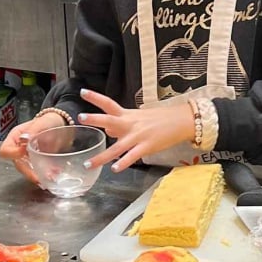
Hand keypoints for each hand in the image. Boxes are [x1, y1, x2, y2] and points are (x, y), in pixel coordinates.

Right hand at [0, 111, 67, 185]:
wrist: (60, 124)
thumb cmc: (48, 121)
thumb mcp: (41, 123)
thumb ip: (32, 131)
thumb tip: (23, 139)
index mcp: (15, 138)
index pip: (5, 150)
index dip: (12, 154)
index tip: (24, 153)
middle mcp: (19, 149)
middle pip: (18, 164)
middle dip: (28, 172)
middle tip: (38, 178)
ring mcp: (28, 158)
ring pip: (28, 170)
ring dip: (37, 176)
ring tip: (50, 178)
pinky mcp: (38, 163)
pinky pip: (39, 171)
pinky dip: (46, 175)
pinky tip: (54, 174)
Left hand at [77, 89, 194, 171]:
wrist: (181, 121)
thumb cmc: (159, 120)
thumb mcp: (138, 118)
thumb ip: (121, 124)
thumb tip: (106, 129)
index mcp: (127, 115)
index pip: (108, 103)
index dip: (95, 97)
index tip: (82, 92)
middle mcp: (130, 124)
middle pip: (110, 119)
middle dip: (95, 119)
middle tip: (80, 117)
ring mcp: (138, 136)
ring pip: (117, 147)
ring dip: (102, 157)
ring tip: (88, 164)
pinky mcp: (147, 147)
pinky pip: (132, 156)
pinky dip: (123, 163)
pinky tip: (114, 169)